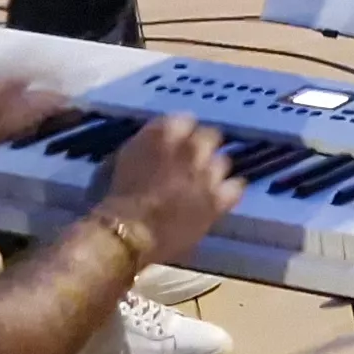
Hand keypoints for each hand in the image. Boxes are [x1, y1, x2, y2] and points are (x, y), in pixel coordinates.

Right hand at [93, 114, 238, 264]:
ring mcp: (208, 171)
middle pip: (211, 136)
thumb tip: (160, 145)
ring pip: (224, 161)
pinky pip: (237, 186)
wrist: (127, 233)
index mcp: (164, 131)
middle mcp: (192, 145)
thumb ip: (149, 144)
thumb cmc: (116, 198)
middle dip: (204, 147)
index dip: (183, 133)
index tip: (179, 143)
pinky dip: (230, 190)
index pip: (186, 119)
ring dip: (214, 170)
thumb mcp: (125, 157)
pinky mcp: (219, 197)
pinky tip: (222, 197)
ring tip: (204, 184)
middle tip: (193, 163)